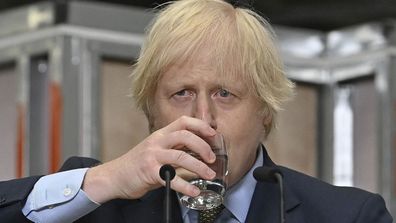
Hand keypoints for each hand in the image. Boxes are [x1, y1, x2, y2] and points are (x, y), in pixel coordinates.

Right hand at [82, 116, 216, 202]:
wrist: (115, 176)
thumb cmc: (138, 164)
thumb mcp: (157, 151)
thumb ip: (175, 150)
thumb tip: (199, 155)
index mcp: (160, 134)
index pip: (183, 122)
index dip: (200, 125)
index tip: (213, 134)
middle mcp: (157, 142)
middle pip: (185, 136)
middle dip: (203, 146)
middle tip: (212, 158)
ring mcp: (152, 156)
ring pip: (181, 156)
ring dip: (199, 166)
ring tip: (209, 175)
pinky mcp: (149, 172)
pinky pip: (172, 178)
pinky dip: (185, 186)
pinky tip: (194, 191)